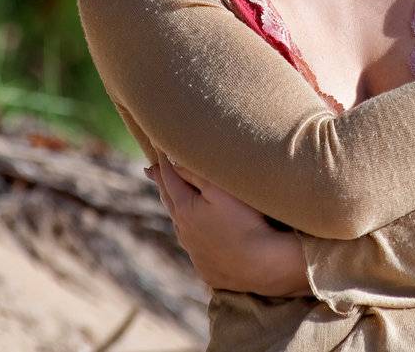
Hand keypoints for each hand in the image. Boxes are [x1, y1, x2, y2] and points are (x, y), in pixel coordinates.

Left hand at [147, 152, 311, 297]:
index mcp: (184, 209)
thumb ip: (197, 174)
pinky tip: (195, 231)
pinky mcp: (206, 266)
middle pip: (169, 200)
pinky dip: (190, 231)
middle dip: (161, 183)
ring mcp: (194, 251)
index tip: (157, 147)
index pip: (169, 179)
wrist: (262, 266)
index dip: (163, 162)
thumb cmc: (246, 223)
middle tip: (152, 170)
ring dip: (174, 207)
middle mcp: (183, 231)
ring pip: (179, 223)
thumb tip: (174, 162)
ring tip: (171, 196)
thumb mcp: (222, 190)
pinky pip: (193, 244)